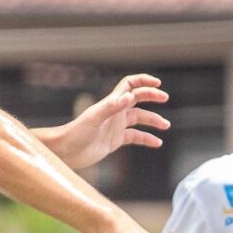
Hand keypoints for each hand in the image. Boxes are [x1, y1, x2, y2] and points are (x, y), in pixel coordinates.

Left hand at [45, 73, 168, 170]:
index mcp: (111, 103)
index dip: (143, 81)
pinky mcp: (116, 140)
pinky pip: (135, 137)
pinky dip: (147, 139)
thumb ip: (111, 107)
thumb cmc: (76, 133)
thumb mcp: (94, 119)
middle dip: (152, 96)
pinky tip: (157, 143)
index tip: (158, 84)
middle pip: (137, 99)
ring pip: (139, 119)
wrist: (66, 151)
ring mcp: (116, 126)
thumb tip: (129, 97)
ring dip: (153, 120)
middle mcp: (115, 112)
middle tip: (165, 98)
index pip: (130, 85)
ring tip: (166, 125)